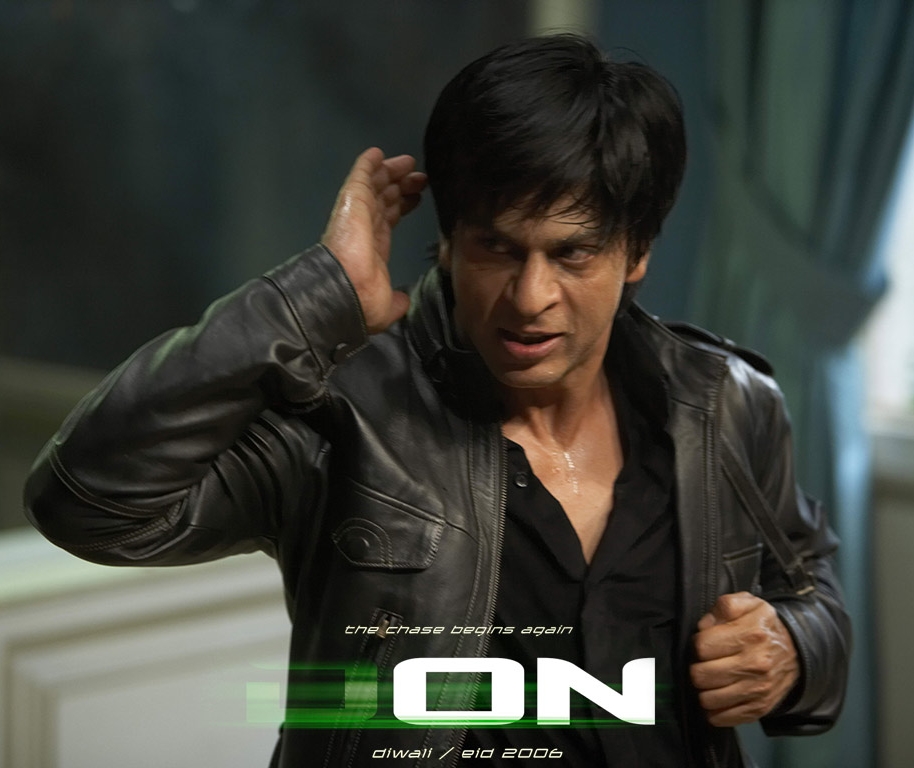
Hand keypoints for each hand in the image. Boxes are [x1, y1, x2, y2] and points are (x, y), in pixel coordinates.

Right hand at [321, 147, 426, 332]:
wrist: (346, 291)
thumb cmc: (363, 301)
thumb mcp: (387, 307)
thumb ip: (397, 303)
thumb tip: (402, 303)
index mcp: (373, 250)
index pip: (389, 221)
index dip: (402, 207)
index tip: (417, 197)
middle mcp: (364, 229)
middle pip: (384, 200)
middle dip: (401, 187)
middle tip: (420, 177)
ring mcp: (357, 213)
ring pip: (375, 186)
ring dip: (391, 172)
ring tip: (410, 163)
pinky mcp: (352, 201)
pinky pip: (360, 176)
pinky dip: (368, 164)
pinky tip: (378, 153)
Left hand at [690, 592, 798, 726]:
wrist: (798, 652)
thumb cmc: (764, 626)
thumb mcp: (749, 603)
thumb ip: (724, 607)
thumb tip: (704, 626)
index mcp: (750, 633)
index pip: (702, 646)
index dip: (698, 644)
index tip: (705, 644)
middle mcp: (755, 663)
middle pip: (701, 675)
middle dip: (697, 668)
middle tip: (706, 663)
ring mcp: (758, 688)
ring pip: (708, 699)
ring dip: (704, 689)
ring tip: (712, 679)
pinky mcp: (759, 707)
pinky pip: (723, 718)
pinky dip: (715, 710)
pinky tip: (718, 696)